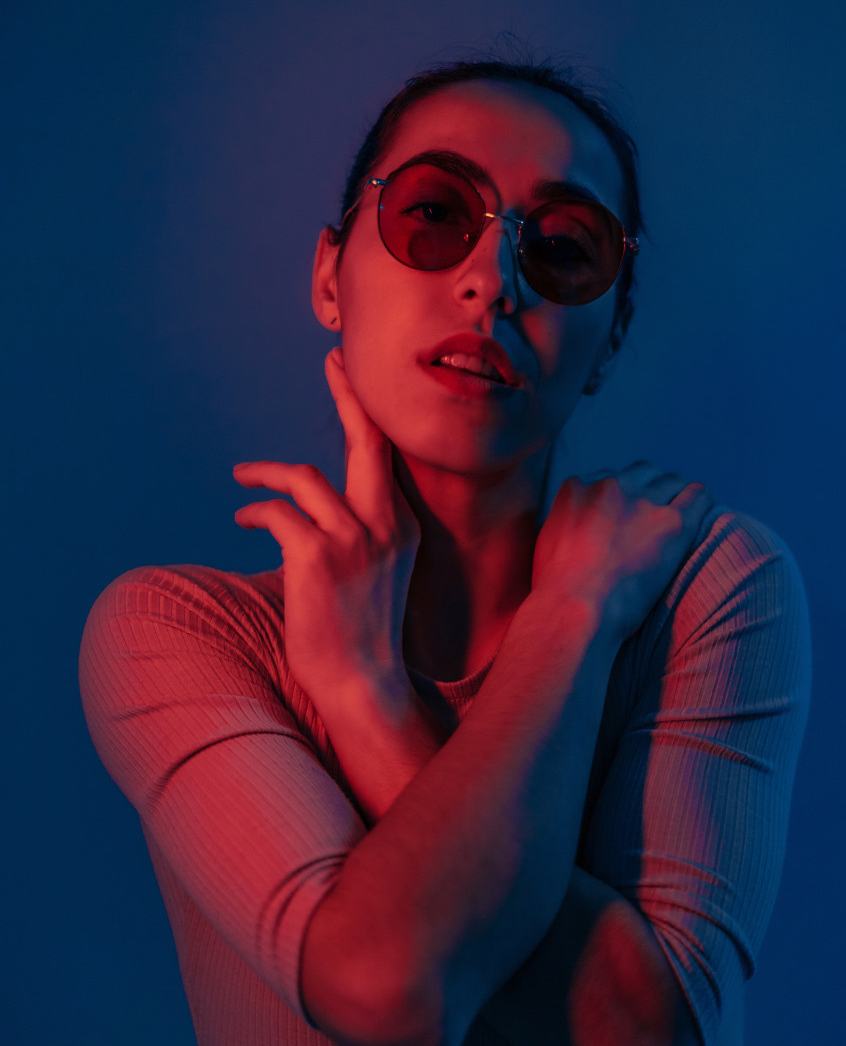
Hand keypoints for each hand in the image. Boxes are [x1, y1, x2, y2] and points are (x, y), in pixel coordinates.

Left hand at [233, 349, 420, 709]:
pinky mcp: (318, 559)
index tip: (348, 373)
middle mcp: (385, 526)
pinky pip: (277, 515)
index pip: (386, 455)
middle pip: (366, 442)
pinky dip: (256, 510)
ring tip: (243, 479)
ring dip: (265, 475)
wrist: (364, 684)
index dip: (366, 410)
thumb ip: (361, 532)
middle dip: (347, 396)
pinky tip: (244, 519)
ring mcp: (354, 541)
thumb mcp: (376, 573)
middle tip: (331, 361)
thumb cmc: (363, 634)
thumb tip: (318, 502)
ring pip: (303, 478)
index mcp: (402, 527)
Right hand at [531, 462, 714, 640]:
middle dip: (651, 489)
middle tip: (656, 514)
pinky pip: (697, 495)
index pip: (611, 477)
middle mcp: (611, 486)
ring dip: (676, 496)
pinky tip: (703, 510)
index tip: (628, 513)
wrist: (575, 610)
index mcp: (578, 487)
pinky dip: (701, 500)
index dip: (623, 496)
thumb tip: (576, 525)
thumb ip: (566, 521)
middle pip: (643, 473)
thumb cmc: (556, 589)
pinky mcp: (673, 523)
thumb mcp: (548, 541)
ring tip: (682, 514)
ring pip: (672, 482)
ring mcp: (643, 503)